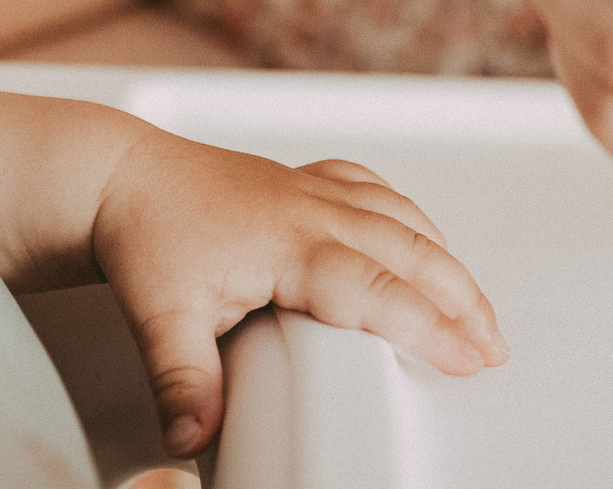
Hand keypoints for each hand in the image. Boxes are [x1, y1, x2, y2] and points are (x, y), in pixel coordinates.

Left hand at [88, 132, 504, 457]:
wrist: (119, 175)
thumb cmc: (145, 231)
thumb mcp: (159, 313)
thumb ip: (183, 379)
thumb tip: (190, 437)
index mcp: (289, 240)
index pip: (377, 288)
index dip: (429, 324)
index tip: (469, 357)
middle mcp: (312, 208)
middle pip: (411, 250)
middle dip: (462, 299)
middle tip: (493, 347)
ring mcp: (313, 190)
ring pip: (402, 219)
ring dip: (446, 262)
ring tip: (476, 309)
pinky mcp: (306, 182)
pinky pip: (377, 193)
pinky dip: (412, 221)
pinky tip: (422, 240)